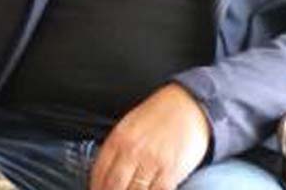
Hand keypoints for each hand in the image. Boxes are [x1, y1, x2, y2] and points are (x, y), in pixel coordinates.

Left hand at [90, 83, 210, 189]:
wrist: (190, 104)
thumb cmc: (161, 113)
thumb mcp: (131, 123)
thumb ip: (117, 147)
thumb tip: (104, 173)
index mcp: (119, 138)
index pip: (99, 173)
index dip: (96, 187)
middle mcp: (133, 150)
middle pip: (113, 187)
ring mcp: (151, 161)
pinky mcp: (170, 170)